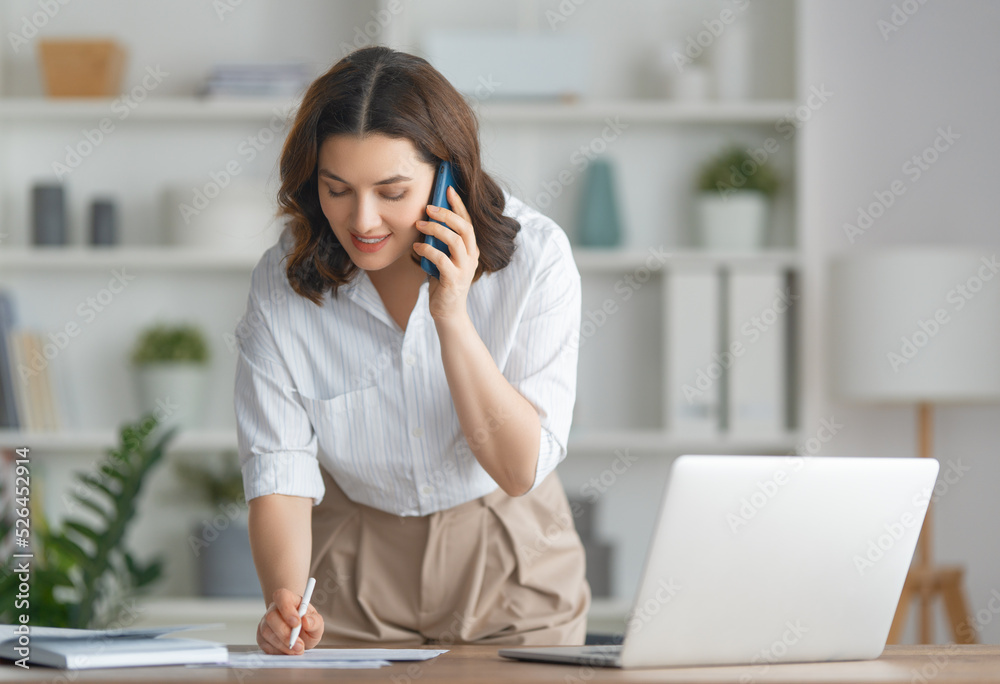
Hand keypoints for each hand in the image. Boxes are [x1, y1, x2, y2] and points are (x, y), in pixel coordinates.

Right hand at [256, 587, 323, 654]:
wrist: (301, 636)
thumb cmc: (309, 626)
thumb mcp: (317, 623)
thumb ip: (315, 622)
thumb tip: (307, 621)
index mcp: (289, 599)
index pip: (282, 596)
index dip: (287, 609)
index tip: (297, 623)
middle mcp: (274, 609)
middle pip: (271, 616)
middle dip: (285, 634)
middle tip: (299, 645)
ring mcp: (265, 623)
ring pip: (267, 632)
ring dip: (283, 644)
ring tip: (297, 650)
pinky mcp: (261, 637)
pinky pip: (264, 644)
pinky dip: (277, 651)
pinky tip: (288, 651)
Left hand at [413, 185, 479, 324]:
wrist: (448, 312)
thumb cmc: (443, 283)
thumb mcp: (443, 258)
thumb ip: (439, 243)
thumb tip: (425, 220)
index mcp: (471, 250)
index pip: (468, 222)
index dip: (458, 205)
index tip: (448, 189)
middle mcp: (472, 258)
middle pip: (465, 228)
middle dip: (447, 214)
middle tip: (429, 206)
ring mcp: (465, 269)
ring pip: (455, 241)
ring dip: (436, 229)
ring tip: (420, 224)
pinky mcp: (454, 280)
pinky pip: (441, 260)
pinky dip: (427, 250)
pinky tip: (417, 246)